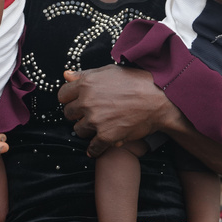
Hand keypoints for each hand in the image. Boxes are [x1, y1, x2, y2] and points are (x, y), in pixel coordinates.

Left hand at [58, 66, 178, 157]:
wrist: (158, 99)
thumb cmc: (135, 82)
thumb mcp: (109, 71)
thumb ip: (85, 75)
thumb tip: (66, 75)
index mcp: (86, 84)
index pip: (62, 95)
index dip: (70, 98)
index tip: (77, 101)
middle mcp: (87, 102)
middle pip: (69, 113)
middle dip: (78, 114)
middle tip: (91, 113)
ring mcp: (95, 120)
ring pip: (78, 130)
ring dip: (87, 129)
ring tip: (99, 126)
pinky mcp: (106, 136)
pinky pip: (93, 148)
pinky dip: (94, 149)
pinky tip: (97, 148)